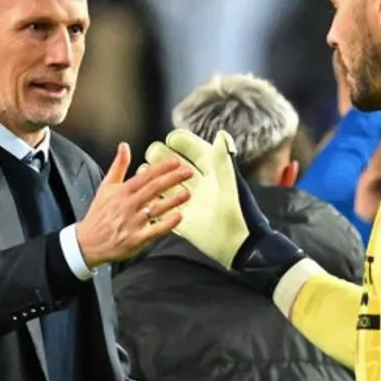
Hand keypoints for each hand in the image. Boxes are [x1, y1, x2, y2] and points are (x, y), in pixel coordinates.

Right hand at [75, 142, 191, 266]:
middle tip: (188, 172)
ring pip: (156, 209)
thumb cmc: (99, 213)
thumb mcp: (106, 187)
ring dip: (173, 200)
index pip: (145, 176)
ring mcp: (132, 223)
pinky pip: (154, 231)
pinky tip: (179, 217)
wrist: (88, 242)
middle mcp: (128, 205)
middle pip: (153, 189)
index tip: (176, 161)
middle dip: (172, 179)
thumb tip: (124, 146)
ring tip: (187, 192)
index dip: (161, 168)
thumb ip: (118, 166)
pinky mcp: (136, 240)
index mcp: (122, 192)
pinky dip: (167, 224)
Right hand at [144, 129, 304, 295]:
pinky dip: (156, 199)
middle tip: (152, 151)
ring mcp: (192, 202)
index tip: (172, 138)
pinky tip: (145, 195)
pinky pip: (167, 207)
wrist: (237, 246)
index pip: (197, 151)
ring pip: (170, 185)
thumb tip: (222, 134)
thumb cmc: (237, 214)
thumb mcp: (228, 185)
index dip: (184, 143)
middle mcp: (202, 185)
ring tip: (143, 169)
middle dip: (164, 157)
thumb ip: (223, 161)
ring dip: (157, 177)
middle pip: (179, 166)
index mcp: (214, 173)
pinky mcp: (185, 219)